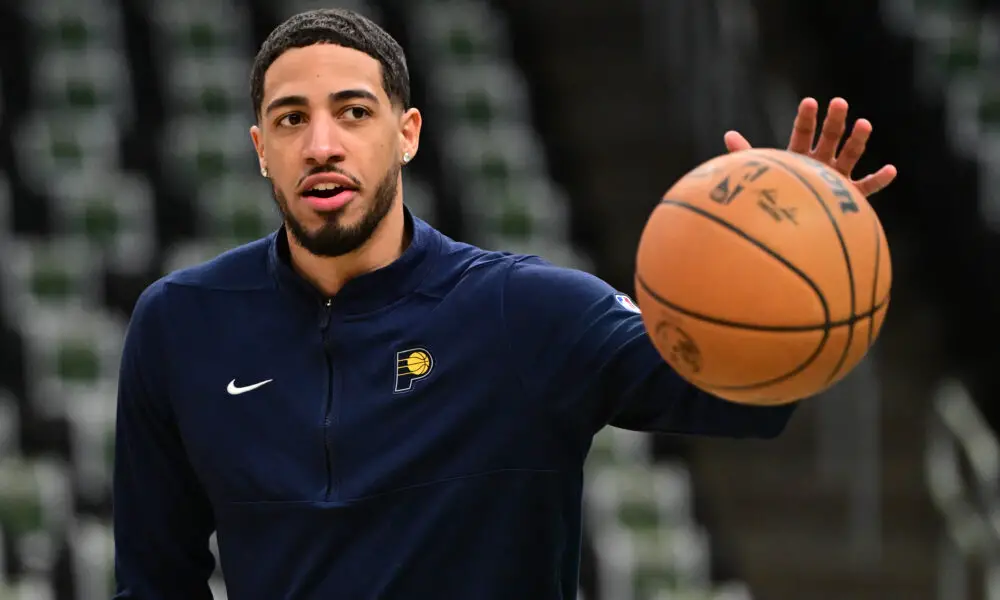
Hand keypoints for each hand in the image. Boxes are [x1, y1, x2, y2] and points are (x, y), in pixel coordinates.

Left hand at [723, 97, 897, 196]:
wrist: (790, 229)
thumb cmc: (773, 197)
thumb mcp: (761, 174)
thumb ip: (747, 154)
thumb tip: (728, 135)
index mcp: (799, 156)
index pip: (802, 133)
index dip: (806, 119)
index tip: (809, 102)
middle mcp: (821, 163)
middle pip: (830, 137)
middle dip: (835, 120)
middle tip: (839, 103)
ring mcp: (837, 178)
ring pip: (851, 155)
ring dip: (858, 140)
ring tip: (864, 124)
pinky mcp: (851, 196)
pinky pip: (868, 188)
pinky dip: (880, 179)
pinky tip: (891, 169)